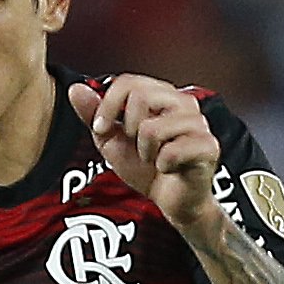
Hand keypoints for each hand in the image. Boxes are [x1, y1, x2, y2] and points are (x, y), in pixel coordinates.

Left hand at [69, 76, 220, 229]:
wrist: (172, 202)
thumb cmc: (147, 169)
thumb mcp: (112, 141)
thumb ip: (95, 115)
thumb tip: (75, 88)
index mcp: (162, 95)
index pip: (129, 82)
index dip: (108, 104)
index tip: (100, 129)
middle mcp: (184, 103)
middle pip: (141, 95)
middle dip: (127, 128)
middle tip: (137, 147)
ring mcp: (198, 124)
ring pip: (152, 128)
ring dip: (145, 152)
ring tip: (155, 159)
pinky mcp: (208, 146)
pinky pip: (170, 152)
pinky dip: (163, 166)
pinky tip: (170, 168)